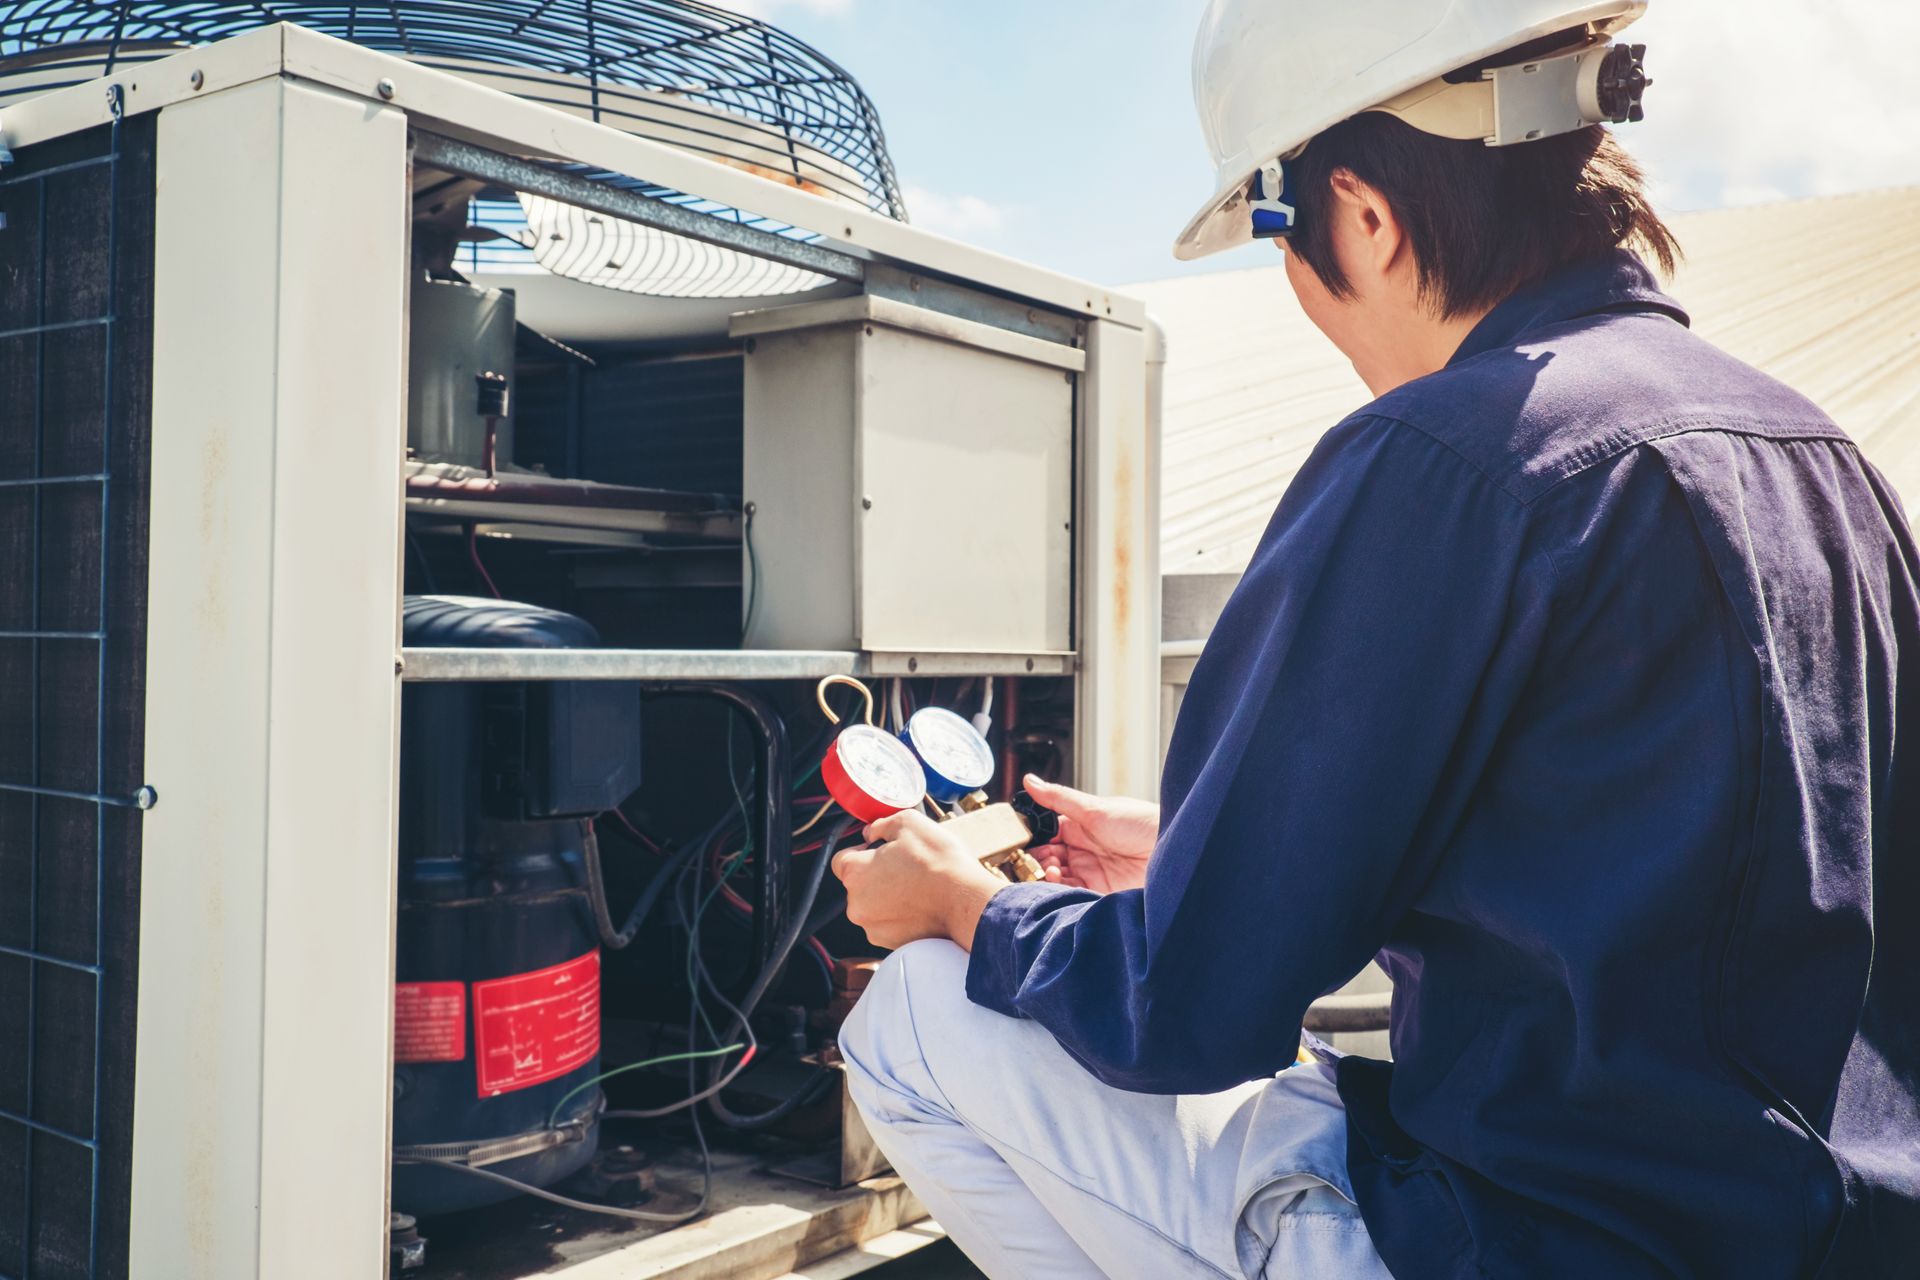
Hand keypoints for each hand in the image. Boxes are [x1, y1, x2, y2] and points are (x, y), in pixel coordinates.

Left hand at [832, 810, 1007, 950]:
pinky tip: (921, 905)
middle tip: (905, 867)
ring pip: (873, 906)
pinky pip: (888, 925)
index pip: (841, 859)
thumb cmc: (939, 862)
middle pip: (858, 884)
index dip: (861, 851)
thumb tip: (871, 832)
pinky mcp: (890, 944)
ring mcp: (872, 927)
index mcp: (855, 873)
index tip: (880, 850)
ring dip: (888, 897)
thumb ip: (880, 825)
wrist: (966, 901)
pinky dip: (900, 916)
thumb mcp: (908, 822)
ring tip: (917, 887)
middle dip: (876, 875)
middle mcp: (856, 904)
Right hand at [1023, 774, 1158, 894]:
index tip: (1023, 842)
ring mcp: (1091, 872)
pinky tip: (1057, 881)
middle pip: (1048, 858)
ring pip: (1056, 877)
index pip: (1047, 834)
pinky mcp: (1098, 892)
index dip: (1034, 839)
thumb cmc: (1141, 824)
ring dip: (1047, 874)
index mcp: (1081, 827)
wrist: (1173, 851)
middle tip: (1040, 858)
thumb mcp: (1095, 809)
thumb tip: (1029, 780)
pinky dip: (1058, 889)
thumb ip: (1058, 798)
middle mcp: (1084, 850)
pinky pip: (1070, 893)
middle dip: (1038, 859)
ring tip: (1052, 868)